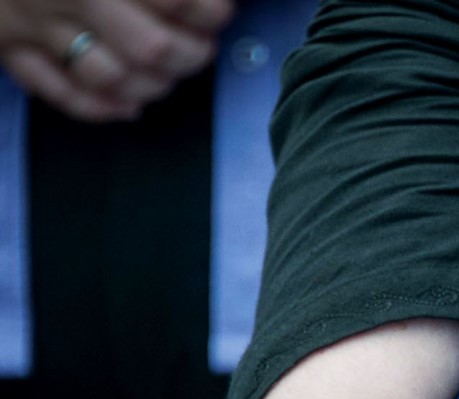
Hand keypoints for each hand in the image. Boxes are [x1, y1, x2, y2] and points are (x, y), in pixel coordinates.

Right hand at [0, 0, 231, 121]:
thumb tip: (211, 1)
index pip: (175, 0)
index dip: (209, 13)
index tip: (217, 14)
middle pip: (151, 48)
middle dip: (190, 55)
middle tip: (198, 47)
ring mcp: (35, 21)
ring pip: (111, 77)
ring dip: (152, 86)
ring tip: (166, 73)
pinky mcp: (9, 44)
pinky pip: (60, 92)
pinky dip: (101, 107)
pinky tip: (128, 104)